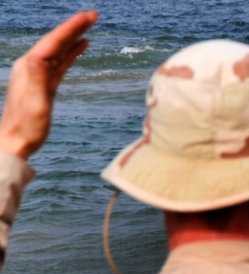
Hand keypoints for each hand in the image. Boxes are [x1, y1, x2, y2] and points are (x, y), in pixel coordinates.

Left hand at [0, 11, 96, 159]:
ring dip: (74, 36)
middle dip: (74, 26)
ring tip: (90, 25)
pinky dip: (71, 51)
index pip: (53, 41)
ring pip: (59, 49)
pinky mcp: (44, 82)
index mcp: (30, 67)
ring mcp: (37, 73)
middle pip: (56, 40)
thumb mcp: (34, 103)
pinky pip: (60, 61)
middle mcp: (31, 66)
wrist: (14, 142)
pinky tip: (82, 46)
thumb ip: (36, 78)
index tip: (89, 17)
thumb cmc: (26, 127)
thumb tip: (39, 56)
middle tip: (94, 15)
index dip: (71, 27)